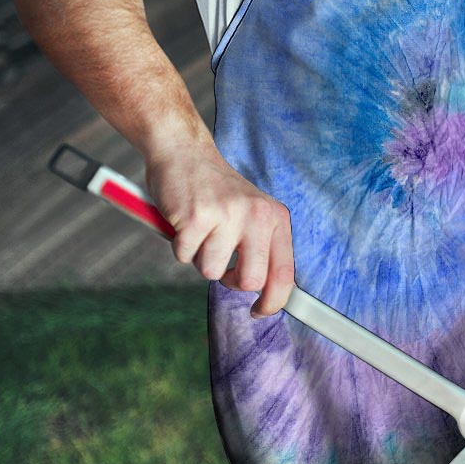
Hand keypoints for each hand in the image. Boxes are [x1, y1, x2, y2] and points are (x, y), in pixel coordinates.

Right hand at [145, 143, 293, 317]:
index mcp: (275, 217)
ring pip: (211, 271)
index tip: (260, 311)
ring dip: (200, 258)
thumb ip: (262, 247)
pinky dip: (180, 245)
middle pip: (250, 281)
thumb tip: (267, 294)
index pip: (284, 273)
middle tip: (221, 263)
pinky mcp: (196, 217)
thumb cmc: (217, 191)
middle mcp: (257, 215)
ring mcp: (227, 215)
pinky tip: (184, 222)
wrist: (185, 152)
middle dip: (231, 281)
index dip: (274, 301)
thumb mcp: (252, 213)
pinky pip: (184, 256)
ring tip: (201, 230)